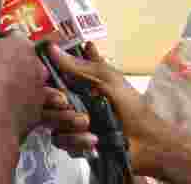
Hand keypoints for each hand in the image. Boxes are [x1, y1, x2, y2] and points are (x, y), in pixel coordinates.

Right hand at [0, 18, 50, 143]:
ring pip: (25, 80)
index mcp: (20, 44)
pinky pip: (26, 101)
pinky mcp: (37, 111)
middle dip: (6, 62)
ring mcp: (39, 89)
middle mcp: (36, 64)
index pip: (12, 34)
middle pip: (21, 57)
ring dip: (13, 82)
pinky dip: (16, 103)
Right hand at [46, 43, 169, 174]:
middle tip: (69, 106)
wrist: (147, 141)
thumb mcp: (107, 79)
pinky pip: (61, 142)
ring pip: (51, 124)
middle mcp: (70, 102)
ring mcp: (71, 123)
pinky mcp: (74, 143)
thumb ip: (78, 66)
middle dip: (57, 107)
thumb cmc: (131, 105)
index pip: (48, 79)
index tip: (52, 85)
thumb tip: (52, 47)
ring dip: (69, 125)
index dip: (44, 82)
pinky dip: (77, 141)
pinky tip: (94, 140)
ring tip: (88, 125)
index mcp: (77, 83)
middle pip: (44, 103)